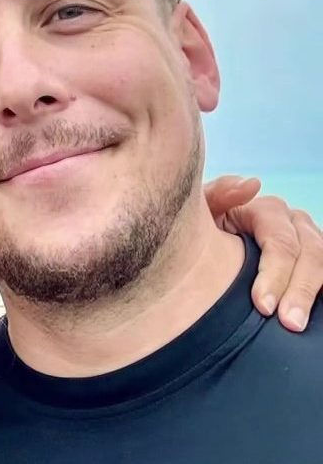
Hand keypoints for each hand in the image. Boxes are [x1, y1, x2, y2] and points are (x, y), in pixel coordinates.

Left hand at [204, 175, 322, 331]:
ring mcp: (308, 243)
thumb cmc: (199, 232)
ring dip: (311, 295)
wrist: (200, 253)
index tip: (261, 306)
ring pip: (322, 264)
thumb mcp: (203, 212)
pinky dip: (320, 292)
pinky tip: (314, 315)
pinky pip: (322, 274)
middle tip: (288, 323)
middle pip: (310, 253)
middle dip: (299, 290)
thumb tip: (252, 184)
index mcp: (266, 210)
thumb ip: (219, 194)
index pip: (281, 240)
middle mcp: (294, 224)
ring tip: (296, 325)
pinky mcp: (311, 263)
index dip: (275, 273)